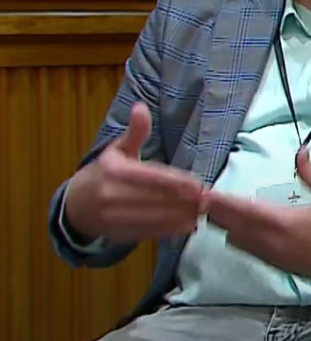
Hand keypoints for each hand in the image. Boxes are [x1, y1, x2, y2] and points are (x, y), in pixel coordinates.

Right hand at [64, 102, 206, 242]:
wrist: (75, 206)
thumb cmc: (103, 174)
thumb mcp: (117, 150)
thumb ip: (135, 132)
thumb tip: (141, 107)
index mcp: (113, 170)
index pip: (150, 177)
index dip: (176, 182)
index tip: (198, 186)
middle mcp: (110, 194)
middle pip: (154, 198)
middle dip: (183, 201)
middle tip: (206, 201)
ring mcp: (112, 216)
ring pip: (152, 217)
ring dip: (179, 216)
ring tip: (200, 213)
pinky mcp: (117, 233)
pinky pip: (147, 232)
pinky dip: (169, 230)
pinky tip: (187, 226)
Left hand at [204, 149, 310, 284]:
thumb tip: (301, 150)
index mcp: (285, 222)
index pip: (245, 211)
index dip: (224, 203)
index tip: (208, 195)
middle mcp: (275, 242)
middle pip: (235, 229)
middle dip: (219, 215)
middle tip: (205, 202)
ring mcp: (276, 257)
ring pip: (240, 243)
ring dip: (228, 228)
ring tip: (217, 215)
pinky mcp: (281, 267)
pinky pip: (252, 253)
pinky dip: (242, 241)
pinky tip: (239, 232)